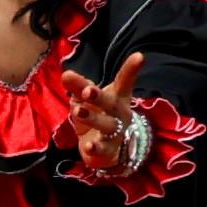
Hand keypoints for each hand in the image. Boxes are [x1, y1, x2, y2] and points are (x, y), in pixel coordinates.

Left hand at [64, 53, 154, 181]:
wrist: (108, 150)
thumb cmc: (98, 116)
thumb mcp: (86, 101)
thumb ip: (79, 87)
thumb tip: (66, 74)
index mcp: (117, 97)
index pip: (124, 81)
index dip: (131, 69)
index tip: (139, 56)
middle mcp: (120, 113)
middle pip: (111, 103)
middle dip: (100, 97)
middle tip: (88, 90)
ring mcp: (116, 132)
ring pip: (106, 125)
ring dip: (92, 118)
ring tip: (77, 112)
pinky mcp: (108, 150)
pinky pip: (103, 149)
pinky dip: (96, 148)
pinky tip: (88, 145)